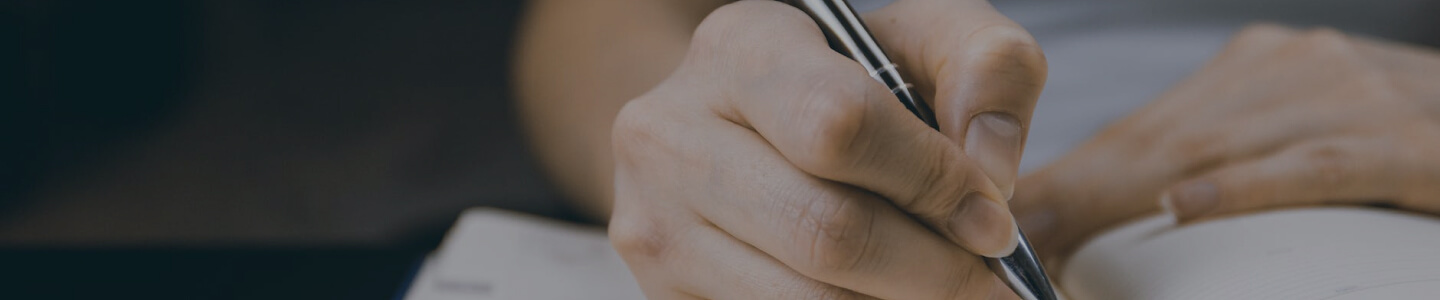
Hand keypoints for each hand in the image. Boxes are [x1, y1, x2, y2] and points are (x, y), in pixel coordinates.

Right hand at [608, 1, 1045, 298]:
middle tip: (986, 281)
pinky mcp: (660, 293)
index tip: (992, 221)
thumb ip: (985, 68)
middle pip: (825, 231)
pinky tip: (884, 298)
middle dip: (932, 270)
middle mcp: (670, 133)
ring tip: (939, 290)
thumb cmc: (843, 85)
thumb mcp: (920, 42)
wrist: (733, 132)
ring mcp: (655, 223)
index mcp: (738, 47)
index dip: (932, 183)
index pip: (840, 125)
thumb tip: (989, 173)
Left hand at [1009, 24, 1439, 269]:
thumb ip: (1230, 162)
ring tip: (1056, 237)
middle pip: (1163, 139)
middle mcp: (1291, 68)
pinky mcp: (1408, 140)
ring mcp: (1349, 95)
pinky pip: (1313, 165)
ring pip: (1217, 150)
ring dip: (1127, 199)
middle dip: (1077, 192)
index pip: (1144, 128)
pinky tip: (1186, 206)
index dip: (1072, 178)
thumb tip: (1146, 218)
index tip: (1007, 215)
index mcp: (1257, 68)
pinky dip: (1245, 188)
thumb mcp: (1306, 133)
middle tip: (1009, 233)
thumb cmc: (1403, 139)